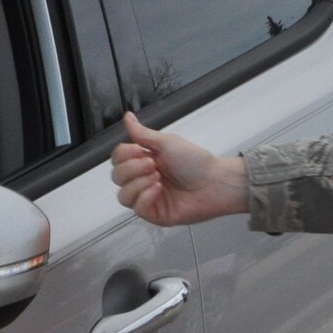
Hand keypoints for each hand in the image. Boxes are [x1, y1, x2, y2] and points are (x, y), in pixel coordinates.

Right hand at [110, 112, 248, 225]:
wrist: (215, 182)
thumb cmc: (195, 162)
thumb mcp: (167, 142)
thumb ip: (143, 133)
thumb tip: (128, 117)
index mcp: (144, 161)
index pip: (118, 159)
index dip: (123, 155)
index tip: (137, 150)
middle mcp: (143, 180)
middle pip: (116, 177)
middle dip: (132, 169)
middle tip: (153, 164)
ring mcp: (148, 198)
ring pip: (122, 195)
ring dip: (138, 183)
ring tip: (158, 178)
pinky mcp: (155, 214)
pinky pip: (137, 209)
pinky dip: (145, 197)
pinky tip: (159, 190)